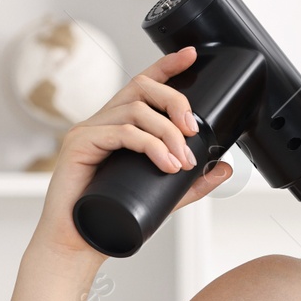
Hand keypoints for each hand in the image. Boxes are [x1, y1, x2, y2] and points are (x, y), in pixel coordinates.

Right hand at [31, 45, 234, 258]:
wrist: (76, 245)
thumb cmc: (113, 219)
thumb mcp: (162, 195)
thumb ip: (191, 181)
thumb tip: (223, 166)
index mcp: (118, 126)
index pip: (142, 85)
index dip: (166, 66)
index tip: (191, 56)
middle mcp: (102, 122)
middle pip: (141, 87)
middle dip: (175, 103)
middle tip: (193, 131)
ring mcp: (88, 131)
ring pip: (135, 110)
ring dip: (167, 133)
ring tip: (181, 162)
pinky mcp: (79, 145)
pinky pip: (121, 132)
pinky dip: (149, 145)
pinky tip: (165, 163)